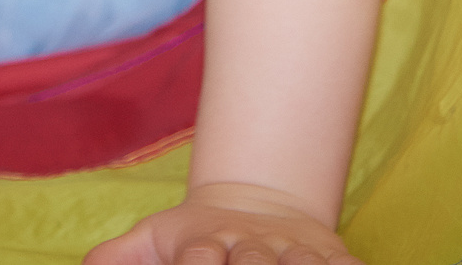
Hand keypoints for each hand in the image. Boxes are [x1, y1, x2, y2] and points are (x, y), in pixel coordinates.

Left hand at [82, 182, 362, 264]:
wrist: (261, 203)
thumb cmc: (198, 237)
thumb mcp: (153, 241)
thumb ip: (117, 257)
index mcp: (206, 242)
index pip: (199, 257)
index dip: (198, 263)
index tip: (198, 263)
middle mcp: (251, 247)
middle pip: (253, 262)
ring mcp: (292, 250)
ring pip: (299, 262)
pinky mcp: (331, 255)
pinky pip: (344, 264)